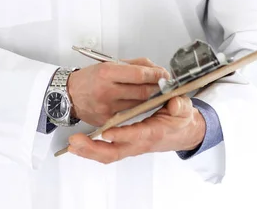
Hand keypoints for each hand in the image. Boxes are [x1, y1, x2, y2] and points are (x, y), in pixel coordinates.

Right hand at [67, 58, 169, 126]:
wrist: (69, 95)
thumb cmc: (90, 78)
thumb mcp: (108, 64)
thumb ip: (133, 65)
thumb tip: (155, 69)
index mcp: (107, 72)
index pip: (139, 74)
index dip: (156, 75)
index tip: (164, 74)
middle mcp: (107, 90)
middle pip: (142, 92)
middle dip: (158, 88)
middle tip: (166, 85)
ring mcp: (107, 108)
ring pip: (139, 105)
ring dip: (150, 100)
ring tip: (156, 93)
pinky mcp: (107, 121)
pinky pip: (129, 115)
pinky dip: (138, 109)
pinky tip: (141, 104)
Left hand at [68, 95, 205, 162]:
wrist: (181, 132)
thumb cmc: (180, 120)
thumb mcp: (184, 110)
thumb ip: (180, 106)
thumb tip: (175, 102)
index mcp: (153, 132)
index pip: (136, 135)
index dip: (122, 134)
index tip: (108, 131)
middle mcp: (139, 142)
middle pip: (114, 152)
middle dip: (94, 149)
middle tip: (76, 142)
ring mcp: (130, 145)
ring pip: (107, 154)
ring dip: (88, 151)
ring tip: (72, 144)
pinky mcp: (125, 144)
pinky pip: (106, 151)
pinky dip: (91, 149)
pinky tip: (78, 145)